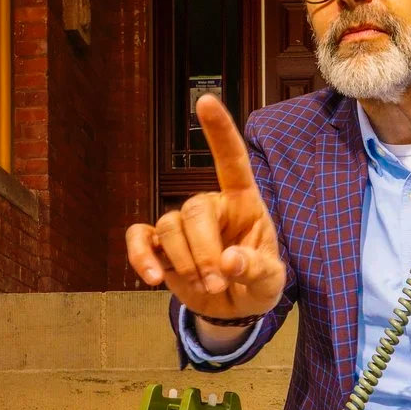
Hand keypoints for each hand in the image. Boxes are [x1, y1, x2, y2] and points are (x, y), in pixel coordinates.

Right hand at [126, 94, 287, 323]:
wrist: (237, 309)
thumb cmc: (258, 282)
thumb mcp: (271, 281)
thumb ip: (256, 269)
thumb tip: (229, 262)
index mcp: (243, 202)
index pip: (231, 160)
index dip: (219, 131)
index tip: (205, 101)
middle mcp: (211, 207)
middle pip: (193, 211)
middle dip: (203, 251)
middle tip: (217, 283)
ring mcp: (182, 226)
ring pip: (168, 227)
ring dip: (183, 262)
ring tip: (204, 287)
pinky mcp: (160, 247)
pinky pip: (139, 239)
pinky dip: (140, 257)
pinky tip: (153, 279)